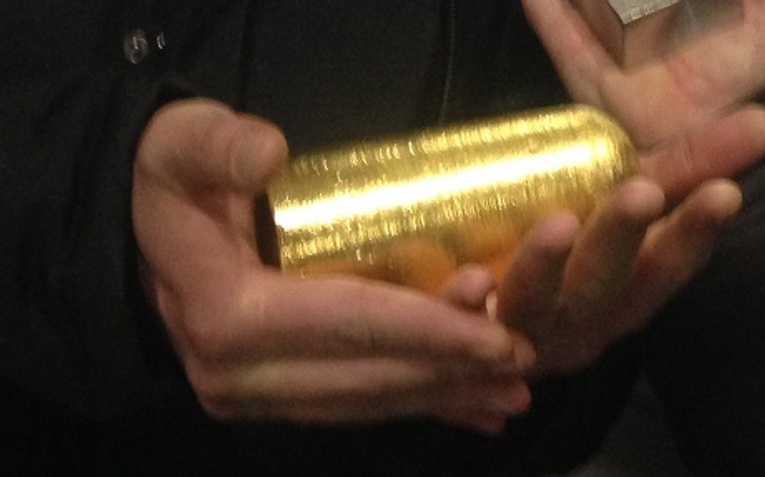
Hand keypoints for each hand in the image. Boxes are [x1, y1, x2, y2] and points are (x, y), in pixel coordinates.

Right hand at [132, 99, 535, 433]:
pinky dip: (407, 406)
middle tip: (523, 366)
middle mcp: (239, 373)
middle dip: (449, 373)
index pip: (351, 324)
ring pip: (364, 401)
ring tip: (507, 397)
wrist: (139, 227)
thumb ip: (220, 146)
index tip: (501, 336)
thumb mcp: (184, 145)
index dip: (430, 331)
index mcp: (227, 313)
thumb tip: (270, 155)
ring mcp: (252, 393)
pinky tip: (458, 410)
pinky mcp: (268, 395)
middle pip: (368, 376)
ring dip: (438, 398)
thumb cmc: (170, 181)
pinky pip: (349, 404)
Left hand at [493, 0, 764, 374]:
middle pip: (601, 287)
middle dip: (624, 239)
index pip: (663, 270)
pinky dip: (465, 305)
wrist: (477, 327)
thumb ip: (680, 169)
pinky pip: (458, 327)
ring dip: (546, 268)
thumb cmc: (561, 257)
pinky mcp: (460, 338)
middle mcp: (575, 325)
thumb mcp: (619, 208)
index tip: (723, 193)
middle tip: (644, 191)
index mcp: (619, 299)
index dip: (693, 236)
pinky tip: (472, 278)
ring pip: (533, 307)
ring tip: (560, 223)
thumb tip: (760, 124)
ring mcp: (516, 336)